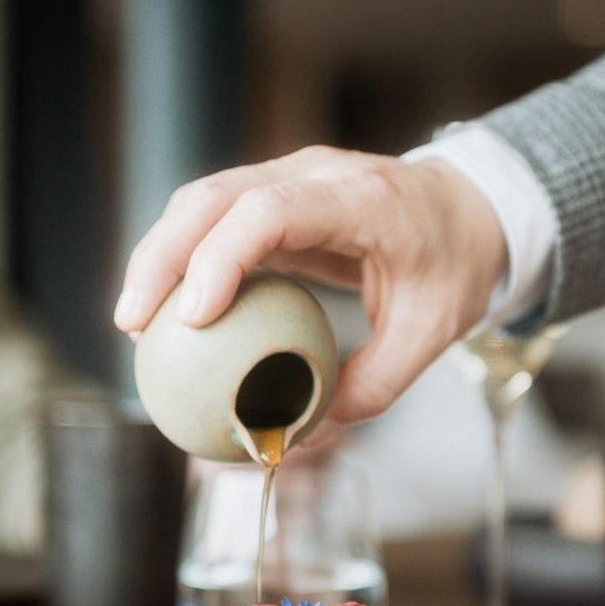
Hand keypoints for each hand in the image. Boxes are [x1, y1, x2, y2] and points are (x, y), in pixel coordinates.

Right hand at [114, 147, 508, 421]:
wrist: (473, 206)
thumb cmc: (455, 264)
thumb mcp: (432, 331)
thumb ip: (373, 382)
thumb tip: (303, 432)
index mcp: (360, 198)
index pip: (271, 211)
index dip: (220, 257)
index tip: (191, 317)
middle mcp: (314, 173)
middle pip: (214, 196)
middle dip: (161, 256)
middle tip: (131, 325)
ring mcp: (289, 176)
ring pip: (202, 199)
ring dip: (159, 255)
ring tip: (134, 325)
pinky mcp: (274, 192)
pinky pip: (214, 216)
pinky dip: (182, 256)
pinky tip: (165, 313)